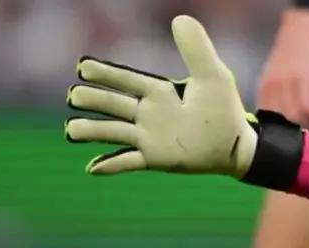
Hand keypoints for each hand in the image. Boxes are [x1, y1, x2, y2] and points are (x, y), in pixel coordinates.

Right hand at [65, 15, 256, 176]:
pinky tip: (92, 168)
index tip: (82, 66)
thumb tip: (180, 18)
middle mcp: (147, 114)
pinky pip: (128, 162)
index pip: (125, 80)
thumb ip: (196, 49)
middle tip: (74, 96)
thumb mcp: (212, 76)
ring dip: (93, 131)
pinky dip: (110, 165)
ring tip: (71, 130)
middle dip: (93, 100)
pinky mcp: (154, 159)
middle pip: (113, 105)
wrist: (236, 146)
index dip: (105, 73)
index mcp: (158, 92)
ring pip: (113, 132)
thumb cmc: (224, 110)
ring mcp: (148, 138)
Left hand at [257, 8, 308, 129]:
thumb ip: (277, 99)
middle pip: (281, 122)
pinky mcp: (301, 80)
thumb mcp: (277, 79)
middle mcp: (271, 88)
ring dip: (308, 127)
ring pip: (294, 117)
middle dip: (295, 135)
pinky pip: (307, 107)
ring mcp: (286, 84)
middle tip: (307, 139)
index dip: (280, 135)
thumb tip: (283, 122)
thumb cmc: (293, 58)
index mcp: (264, 90)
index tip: (291, 143)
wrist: (302, 31)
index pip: (267, 121)